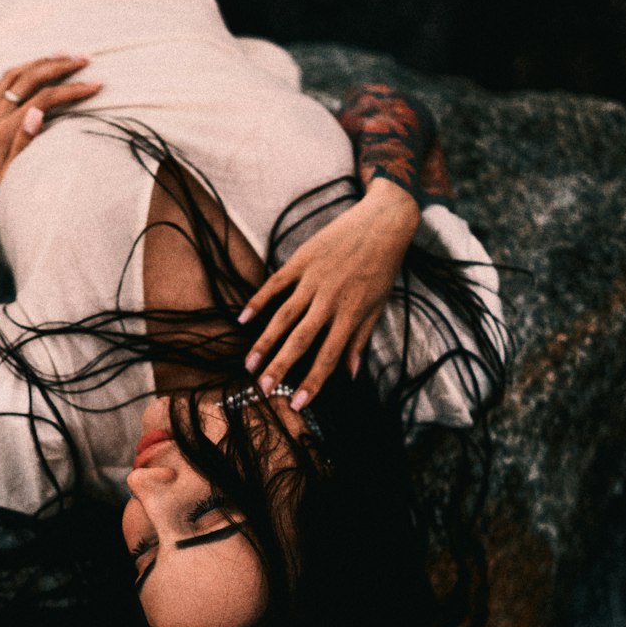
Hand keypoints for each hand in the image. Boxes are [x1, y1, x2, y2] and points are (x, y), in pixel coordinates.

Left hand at [0, 55, 101, 229]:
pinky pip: (1, 83)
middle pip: (29, 78)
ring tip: (62, 55)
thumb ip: (24, 143)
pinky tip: (32, 70)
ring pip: (13, 75)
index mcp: (4, 130)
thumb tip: (38, 112)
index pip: (44, 98)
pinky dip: (20, 71)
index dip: (71, 89)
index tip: (95, 85)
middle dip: (58, 65)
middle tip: (84, 59)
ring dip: (39, 62)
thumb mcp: (12, 176)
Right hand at [238, 179, 420, 407]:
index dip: (312, 382)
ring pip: (284, 316)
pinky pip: (276, 284)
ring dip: (265, 341)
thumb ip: (360, 340)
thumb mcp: (377, 306)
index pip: (328, 356)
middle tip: (262, 389)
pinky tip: (243, 319)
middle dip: (280, 367)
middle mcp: (330, 300)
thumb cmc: (382, 268)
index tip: (296, 403)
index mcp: (351, 315)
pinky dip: (258, 301)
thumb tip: (352, 375)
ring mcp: (313, 279)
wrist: (383, 223)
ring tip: (249, 364)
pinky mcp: (302, 260)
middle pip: (301, 340)